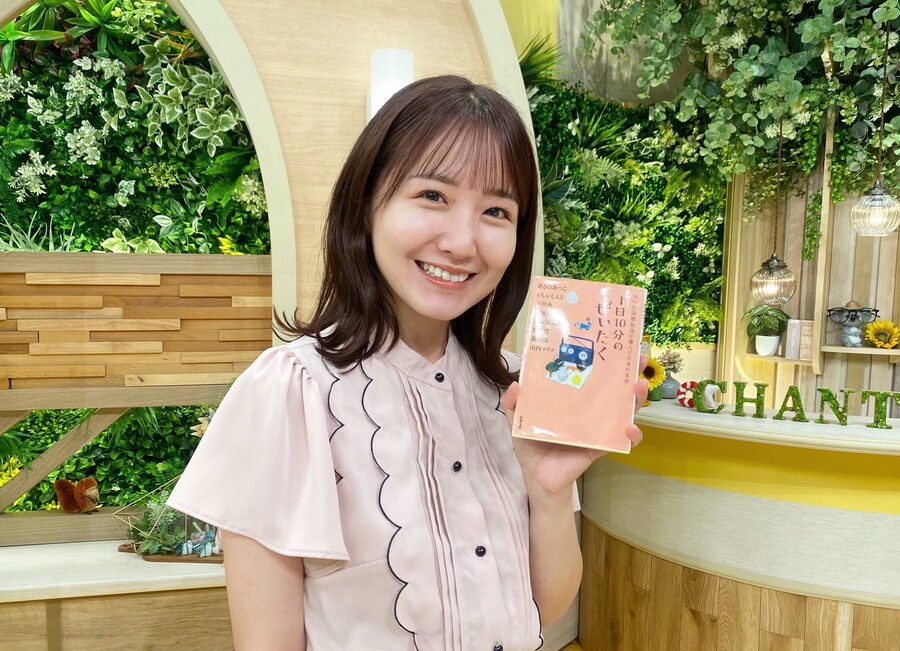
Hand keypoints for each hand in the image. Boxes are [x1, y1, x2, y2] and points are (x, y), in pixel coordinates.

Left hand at [501, 370, 646, 500]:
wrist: (536, 477)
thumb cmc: (530, 445)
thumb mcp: (517, 419)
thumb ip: (512, 402)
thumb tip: (515, 384)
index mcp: (572, 399)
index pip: (591, 375)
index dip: (603, 361)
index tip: (614, 344)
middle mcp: (589, 411)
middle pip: (614, 388)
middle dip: (630, 372)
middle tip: (640, 357)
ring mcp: (597, 428)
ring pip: (623, 410)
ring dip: (636, 399)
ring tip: (640, 386)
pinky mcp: (600, 447)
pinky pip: (620, 441)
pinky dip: (630, 436)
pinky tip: (630, 428)